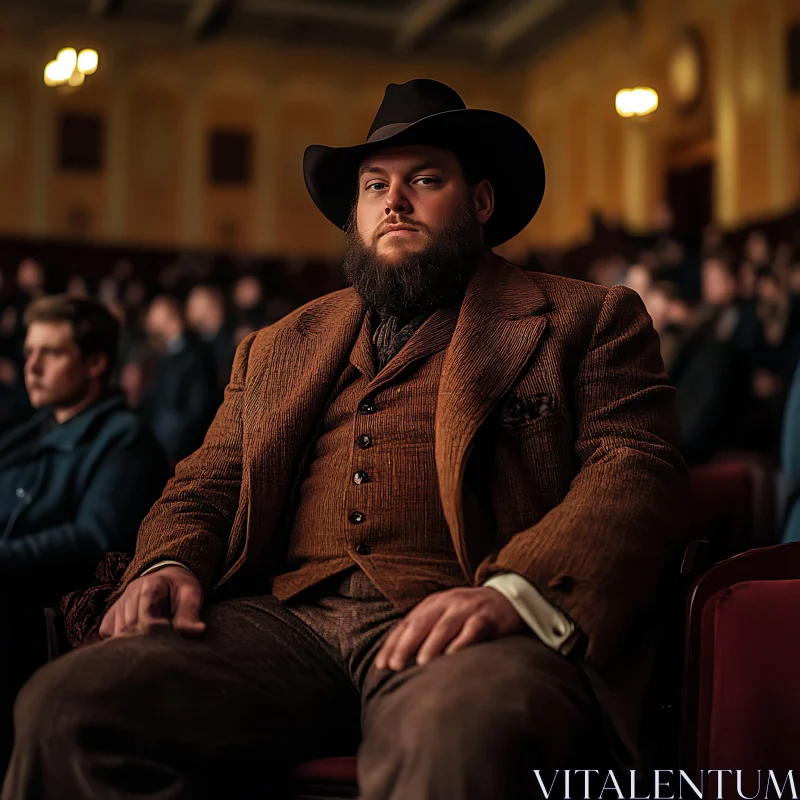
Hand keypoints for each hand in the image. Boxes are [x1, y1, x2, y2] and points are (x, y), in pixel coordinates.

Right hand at [98, 566, 205, 638]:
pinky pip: (108, 637)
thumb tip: (197, 631)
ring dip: (133, 644)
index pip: (148, 617)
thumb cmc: (179, 590)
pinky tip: (135, 644)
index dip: (158, 634)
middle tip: (159, 650)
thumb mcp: (191, 595)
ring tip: (149, 648)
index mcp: (151, 585)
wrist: (165, 578)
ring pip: (118, 634)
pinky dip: (120, 644)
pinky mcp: (108, 618)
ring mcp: (117, 606)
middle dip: (145, 641)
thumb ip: (190, 614)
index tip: (167, 642)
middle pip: (130, 628)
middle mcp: (129, 594)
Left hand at [374, 586, 525, 671]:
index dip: (392, 644)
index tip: (381, 666)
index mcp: (432, 604)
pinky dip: (462, 641)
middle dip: (406, 645)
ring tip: (422, 663)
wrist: (507, 598)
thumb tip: (399, 660)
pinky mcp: (487, 617)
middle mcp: (447, 603)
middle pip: (421, 623)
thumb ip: (425, 631)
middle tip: (395, 666)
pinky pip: (473, 628)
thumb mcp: (444, 616)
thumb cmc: (469, 614)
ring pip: (445, 625)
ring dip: (432, 644)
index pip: (407, 624)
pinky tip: (454, 654)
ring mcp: (467, 608)